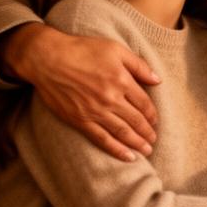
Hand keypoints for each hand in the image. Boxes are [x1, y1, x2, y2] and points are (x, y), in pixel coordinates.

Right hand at [3, 24, 159, 160]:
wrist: (48, 59)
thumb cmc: (83, 50)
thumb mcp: (116, 49)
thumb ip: (139, 65)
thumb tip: (158, 80)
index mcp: (122, 80)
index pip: (144, 103)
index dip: (152, 115)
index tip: (156, 121)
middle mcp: (111, 98)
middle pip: (136, 120)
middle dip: (148, 132)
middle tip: (154, 140)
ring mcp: (95, 111)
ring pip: (122, 132)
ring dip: (137, 143)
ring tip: (147, 151)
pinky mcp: (80, 120)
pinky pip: (102, 139)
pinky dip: (117, 149)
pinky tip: (128, 157)